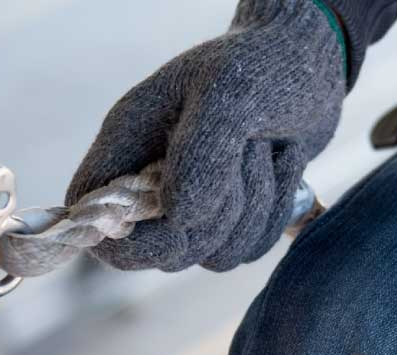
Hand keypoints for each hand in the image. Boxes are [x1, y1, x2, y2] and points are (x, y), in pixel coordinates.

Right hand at [0, 0, 348, 275]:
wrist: (308, 57)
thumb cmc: (261, 65)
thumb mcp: (229, 94)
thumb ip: (199, 156)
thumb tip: (181, 217)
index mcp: (128, 141)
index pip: (88, 211)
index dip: (120, 236)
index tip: (175, 219)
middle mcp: (152, 178)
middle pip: (159, 249)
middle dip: (214, 217)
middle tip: (246, 155)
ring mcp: (193, 201)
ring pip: (211, 255)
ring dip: (254, 210)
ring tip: (265, 150)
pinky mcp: (231, 215)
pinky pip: (246, 250)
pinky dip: (274, 213)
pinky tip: (281, 162)